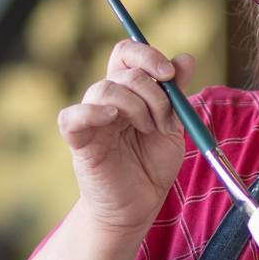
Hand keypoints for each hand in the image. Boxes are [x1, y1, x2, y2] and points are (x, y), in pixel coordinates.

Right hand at [57, 40, 195, 236]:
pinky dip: (91, 112)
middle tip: (165, 120)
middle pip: (123, 71)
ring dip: (137, 106)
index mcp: (129, 92)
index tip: (170, 75)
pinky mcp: (79, 142)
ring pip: (104, 89)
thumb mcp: (172, 126)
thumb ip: (176, 94)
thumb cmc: (152, 166)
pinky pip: (72, 117)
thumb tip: (186, 58)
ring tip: (149, 130)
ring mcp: (92, 119)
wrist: (139, 205)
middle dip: (154, 93)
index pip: (127, 54)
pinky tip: (111, 118)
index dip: (147, 55)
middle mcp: (108, 100)